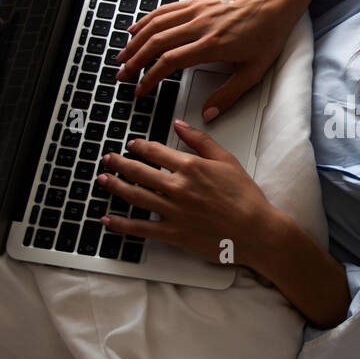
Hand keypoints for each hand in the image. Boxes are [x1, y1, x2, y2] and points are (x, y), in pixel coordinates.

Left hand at [96, 120, 280, 268]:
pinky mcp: (173, 233)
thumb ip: (200, 140)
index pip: (155, 152)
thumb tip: (180, 125)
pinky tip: (108, 219)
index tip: (132, 145)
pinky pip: (140, 228)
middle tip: (108, 159)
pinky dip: (121, 224)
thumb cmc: (246, 198)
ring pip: (135, 196)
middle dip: (119, 163)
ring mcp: (173, 211)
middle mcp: (177, 187)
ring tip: (102, 180)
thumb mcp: (227, 161)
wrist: (256, 231)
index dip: (140, 147)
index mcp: (190, 167)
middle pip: (138, 172)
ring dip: (115, 186)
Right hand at [113, 0, 309, 119]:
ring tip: (122, 56)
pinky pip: (165, 10)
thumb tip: (209, 113)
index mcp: (212, 45)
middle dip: (135, 61)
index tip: (141, 89)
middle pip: (156, 43)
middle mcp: (200, 25)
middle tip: (122, 76)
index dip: (150, 77)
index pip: (170, 62)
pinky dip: (147, 20)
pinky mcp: (196, 1)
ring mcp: (196, 11)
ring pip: (156, 25)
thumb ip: (229, 95)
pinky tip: (136, 29)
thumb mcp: (253, 72)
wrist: (275, 1)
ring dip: (135, 41)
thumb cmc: (267, 34)